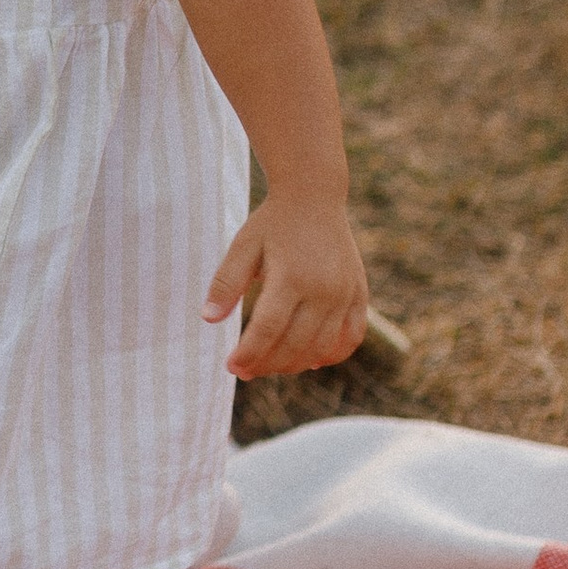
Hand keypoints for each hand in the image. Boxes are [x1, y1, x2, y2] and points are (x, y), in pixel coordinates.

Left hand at [205, 193, 369, 379]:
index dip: (249, 353)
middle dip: (267, 364)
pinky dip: (334, 354)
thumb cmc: (272, 223)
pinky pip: (352, 336)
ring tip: (270, 366)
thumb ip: (226, 283)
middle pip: (296, 344)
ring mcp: (345, 293)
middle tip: (244, 372)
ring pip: (323, 347)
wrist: (314, 196)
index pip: (268, 329)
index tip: (231, 366)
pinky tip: (311, 361)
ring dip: (295, 364)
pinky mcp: (359, 294)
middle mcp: (324, 289)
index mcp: (292, 276)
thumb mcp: (243, 246)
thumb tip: (208, 320)